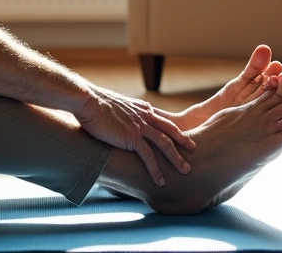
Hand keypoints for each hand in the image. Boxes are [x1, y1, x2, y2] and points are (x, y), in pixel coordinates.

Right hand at [75, 86, 194, 185]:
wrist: (88, 101)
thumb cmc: (94, 103)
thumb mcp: (114, 105)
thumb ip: (122, 114)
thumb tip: (118, 120)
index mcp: (142, 108)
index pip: (162, 119)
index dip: (173, 128)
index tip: (182, 135)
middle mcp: (145, 116)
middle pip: (170, 130)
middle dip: (183, 141)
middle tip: (194, 150)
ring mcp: (140, 126)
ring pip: (165, 144)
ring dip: (176, 158)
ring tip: (185, 170)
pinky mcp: (132, 137)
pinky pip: (149, 156)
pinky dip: (156, 169)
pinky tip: (160, 180)